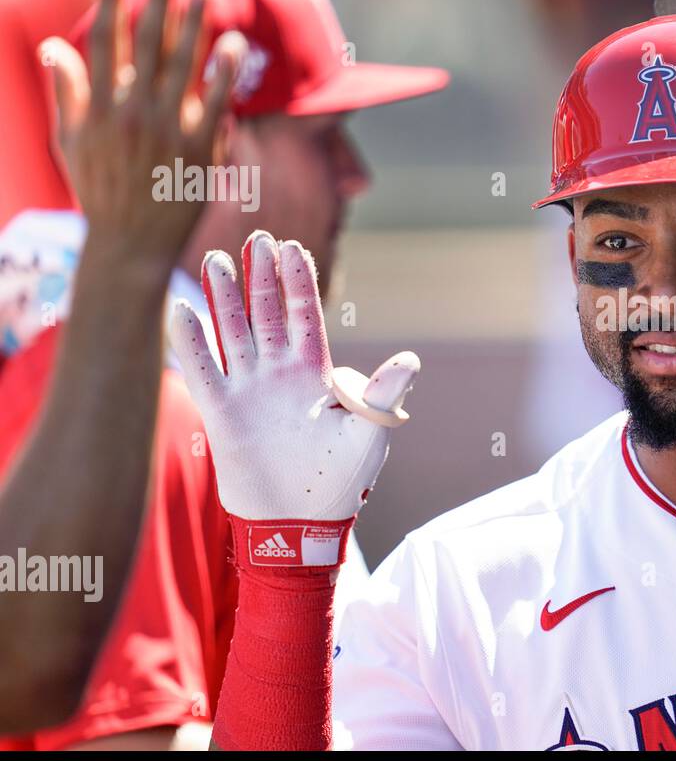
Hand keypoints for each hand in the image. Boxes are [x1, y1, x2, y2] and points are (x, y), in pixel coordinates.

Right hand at [39, 0, 246, 275]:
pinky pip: (214, 106)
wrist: (130, 245)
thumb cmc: (101, 191)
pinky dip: (223, 76)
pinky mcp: (197, 151)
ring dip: (195, 22)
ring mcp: (166, 130)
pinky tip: (234, 45)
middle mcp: (131, 111)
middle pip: (148, 41)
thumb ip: (67, 90)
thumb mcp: (71, 140)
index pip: (105, 37)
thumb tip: (55, 45)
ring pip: (182, 65)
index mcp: (99, 104)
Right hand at [169, 230, 418, 521]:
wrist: (299, 522)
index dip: (298, 283)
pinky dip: (192, 343)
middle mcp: (279, 374)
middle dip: (261, 277)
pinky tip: (180, 310)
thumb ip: (382, 395)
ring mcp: (248, 390)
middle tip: (257, 237)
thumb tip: (410, 360)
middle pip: (266, 314)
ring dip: (225, 299)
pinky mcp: (222, 413)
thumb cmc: (340, 480)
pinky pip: (204, 371)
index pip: (305, 316)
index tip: (293, 248)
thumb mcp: (369, 434)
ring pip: (233, 333)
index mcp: (314, 372)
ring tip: (218, 260)